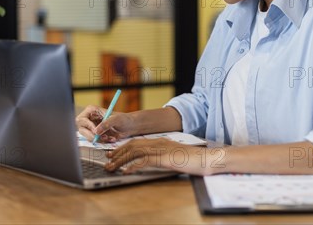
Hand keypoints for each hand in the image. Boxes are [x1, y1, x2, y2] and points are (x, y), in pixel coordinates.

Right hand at [75, 105, 134, 141]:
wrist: (131, 127)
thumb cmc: (125, 119)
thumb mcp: (116, 119)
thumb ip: (106, 124)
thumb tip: (96, 131)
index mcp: (92, 111)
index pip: (81, 119)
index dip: (87, 126)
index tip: (95, 130)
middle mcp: (90, 119)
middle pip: (81, 129)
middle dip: (91, 135)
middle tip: (101, 137)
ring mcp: (93, 128)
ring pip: (88, 137)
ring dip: (98, 139)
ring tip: (109, 137)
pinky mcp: (97, 135)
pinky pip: (95, 142)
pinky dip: (103, 142)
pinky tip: (111, 138)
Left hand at [104, 138, 225, 175]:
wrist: (205, 158)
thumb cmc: (192, 159)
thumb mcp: (173, 156)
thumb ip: (161, 156)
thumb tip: (149, 162)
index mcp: (160, 141)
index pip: (137, 142)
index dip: (123, 148)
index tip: (113, 155)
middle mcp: (158, 142)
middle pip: (132, 145)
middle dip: (118, 153)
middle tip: (107, 161)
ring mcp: (161, 149)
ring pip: (135, 152)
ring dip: (121, 160)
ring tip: (111, 167)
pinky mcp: (164, 157)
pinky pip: (144, 161)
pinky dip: (132, 166)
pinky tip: (126, 172)